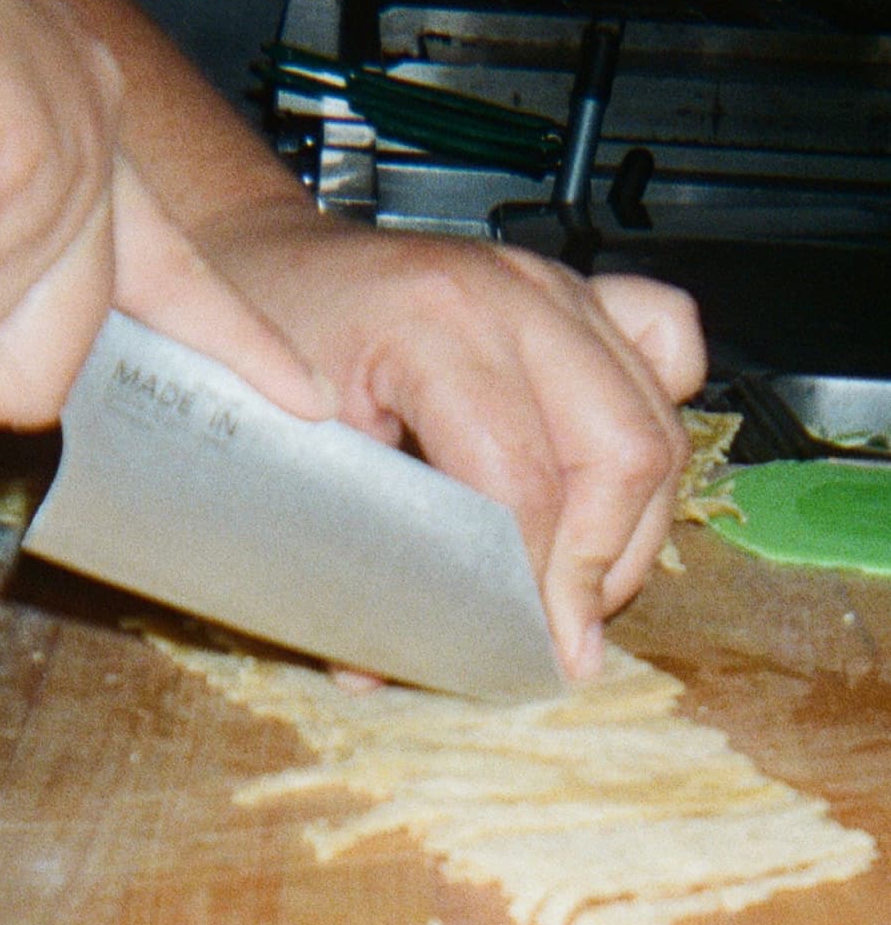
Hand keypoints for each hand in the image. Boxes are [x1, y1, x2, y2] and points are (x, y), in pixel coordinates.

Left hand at [196, 202, 706, 678]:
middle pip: (621, 452)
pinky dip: (657, 417)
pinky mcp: (574, 288)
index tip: (533, 651)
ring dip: (632, 519)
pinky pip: (667, 345)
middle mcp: (514, 294)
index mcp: (434, 324)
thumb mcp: (287, 444)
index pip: (525, 481)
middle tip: (562, 631)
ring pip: (655, 419)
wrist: (260, 254)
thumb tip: (377, 670)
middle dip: (600, 563)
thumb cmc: (257, 333)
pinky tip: (612, 475)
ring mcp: (554, 284)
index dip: (538, 584)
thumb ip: (341, 552)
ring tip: (581, 582)